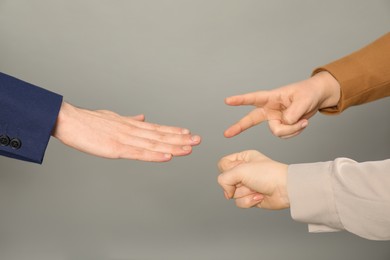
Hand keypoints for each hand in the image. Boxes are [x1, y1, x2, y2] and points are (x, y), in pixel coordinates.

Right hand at [52, 102, 200, 161]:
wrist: (68, 120)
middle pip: (159, 135)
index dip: (173, 131)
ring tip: (189, 147)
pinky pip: (139, 153)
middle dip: (180, 138)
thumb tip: (143, 117)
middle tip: (198, 140)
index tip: (187, 133)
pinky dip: (155, 155)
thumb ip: (129, 119)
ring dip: (173, 146)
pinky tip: (168, 156)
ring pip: (153, 143)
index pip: (156, 128)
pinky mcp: (115, 148)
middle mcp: (131, 130)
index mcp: (130, 124)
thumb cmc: (87, 121)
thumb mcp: (112, 118)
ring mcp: (124, 139)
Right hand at [217, 150, 288, 209]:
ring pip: (232, 193)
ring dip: (244, 193)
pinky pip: (240, 202)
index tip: (238, 170)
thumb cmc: (268, 174)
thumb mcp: (241, 170)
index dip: (227, 170)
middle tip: (248, 180)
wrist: (285, 189)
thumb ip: (224, 178)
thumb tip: (226, 192)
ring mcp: (247, 185)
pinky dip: (249, 201)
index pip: (222, 164)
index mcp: (243, 158)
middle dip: (236, 183)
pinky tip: (259, 196)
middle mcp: (244, 171)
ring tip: (256, 188)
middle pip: (226, 180)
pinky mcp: (251, 197)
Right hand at [224, 71, 339, 137]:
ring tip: (303, 120)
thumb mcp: (303, 100)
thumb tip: (283, 123)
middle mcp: (270, 109)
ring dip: (291, 129)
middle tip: (227, 133)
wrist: (317, 98)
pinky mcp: (281, 125)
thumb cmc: (309, 93)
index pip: (253, 98)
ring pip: (277, 131)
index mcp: (271, 97)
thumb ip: (293, 113)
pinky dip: (295, 131)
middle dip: (239, 127)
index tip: (227, 101)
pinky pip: (285, 135)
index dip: (240, 100)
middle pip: (251, 119)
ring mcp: (274, 118)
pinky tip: (302, 123)